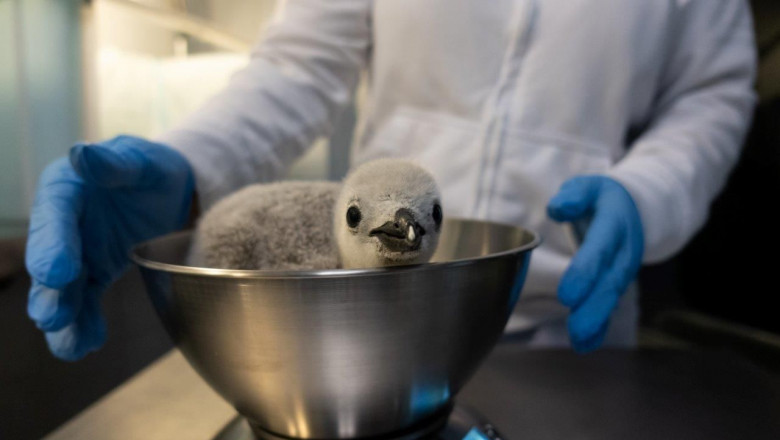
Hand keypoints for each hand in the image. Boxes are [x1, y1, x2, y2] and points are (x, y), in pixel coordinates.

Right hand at [26, 135, 193, 360]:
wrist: (167, 190)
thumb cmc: (151, 169)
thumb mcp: (141, 161)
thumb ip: (114, 162)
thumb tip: (82, 154)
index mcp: (67, 188)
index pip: (55, 215)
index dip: (53, 244)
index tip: (56, 272)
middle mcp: (63, 223)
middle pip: (50, 257)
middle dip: (50, 290)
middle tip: (51, 317)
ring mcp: (75, 251)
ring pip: (62, 287)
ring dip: (64, 316)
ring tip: (68, 344)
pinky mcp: (92, 273)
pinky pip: (84, 301)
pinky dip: (83, 323)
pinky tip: (85, 344)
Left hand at [547, 175, 642, 351]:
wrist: (636, 208)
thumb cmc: (601, 199)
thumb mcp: (589, 186)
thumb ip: (574, 195)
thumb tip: (558, 208)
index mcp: (614, 224)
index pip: (598, 251)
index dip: (584, 273)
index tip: (566, 295)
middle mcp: (622, 251)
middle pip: (609, 282)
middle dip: (593, 308)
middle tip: (576, 329)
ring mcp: (622, 270)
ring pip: (611, 298)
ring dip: (596, 321)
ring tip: (578, 341)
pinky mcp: (617, 283)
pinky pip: (610, 306)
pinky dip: (600, 327)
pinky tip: (584, 345)